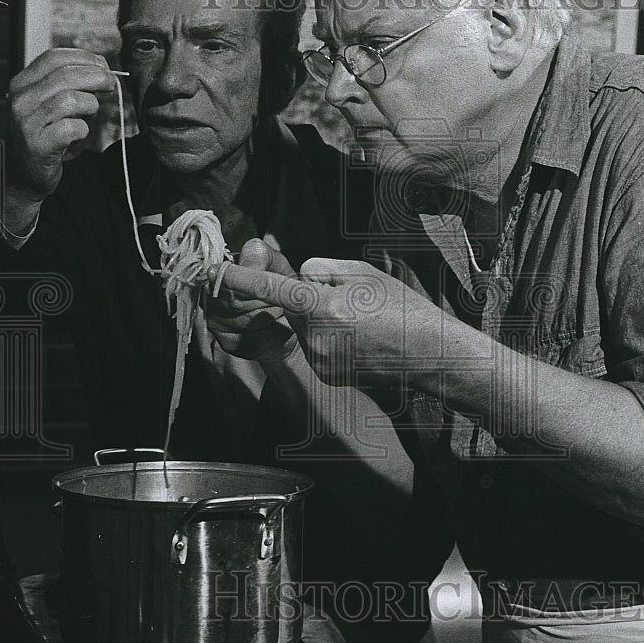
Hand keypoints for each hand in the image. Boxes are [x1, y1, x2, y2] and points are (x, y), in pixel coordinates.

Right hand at [6, 48, 119, 201]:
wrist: (22, 176)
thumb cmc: (43, 137)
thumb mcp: (48, 105)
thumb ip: (67, 87)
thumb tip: (102, 71)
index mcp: (22, 84)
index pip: (54, 58)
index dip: (83, 58)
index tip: (103, 65)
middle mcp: (21, 100)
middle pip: (65, 76)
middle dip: (96, 77)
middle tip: (111, 84)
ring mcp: (27, 123)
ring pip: (71, 100)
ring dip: (89, 107)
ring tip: (87, 117)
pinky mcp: (39, 145)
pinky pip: (73, 128)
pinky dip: (83, 131)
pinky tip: (78, 137)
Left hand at [210, 255, 443, 386]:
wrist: (428, 353)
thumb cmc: (401, 308)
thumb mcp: (361, 272)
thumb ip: (319, 268)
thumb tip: (295, 275)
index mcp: (322, 307)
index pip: (269, 288)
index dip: (238, 278)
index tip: (215, 271)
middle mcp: (314, 338)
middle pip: (290, 305)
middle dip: (307, 296)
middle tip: (348, 298)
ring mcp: (318, 360)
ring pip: (301, 325)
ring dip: (318, 317)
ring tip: (359, 320)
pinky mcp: (325, 374)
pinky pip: (312, 344)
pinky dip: (326, 337)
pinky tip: (357, 339)